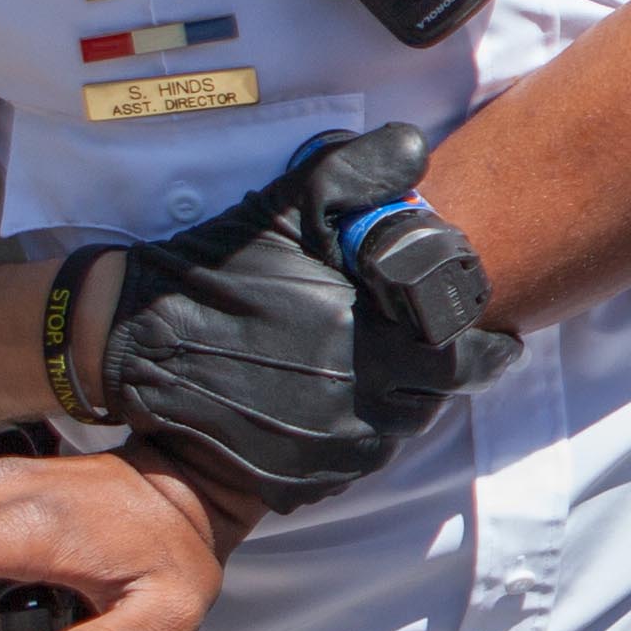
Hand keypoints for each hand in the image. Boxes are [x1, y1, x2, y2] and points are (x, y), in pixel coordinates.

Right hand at [99, 124, 503, 511]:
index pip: (468, 360)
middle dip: (434, 373)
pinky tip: (328, 403)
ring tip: (371, 370)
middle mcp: (361, 408)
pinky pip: (347, 465)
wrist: (134, 344)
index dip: (486, 349)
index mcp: (375, 345)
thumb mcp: (285, 208)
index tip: (496, 340)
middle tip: (423, 348)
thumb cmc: (216, 275)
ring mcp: (328, 452)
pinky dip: (349, 437)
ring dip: (393, 404)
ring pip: (392, 434)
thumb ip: (358, 174)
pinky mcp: (296, 481)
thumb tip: (413, 149)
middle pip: (431, 399)